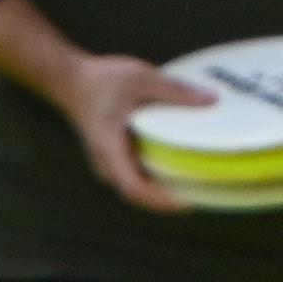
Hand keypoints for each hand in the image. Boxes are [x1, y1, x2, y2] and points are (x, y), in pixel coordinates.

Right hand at [44, 53, 212, 212]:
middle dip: (168, 200)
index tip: (187, 203)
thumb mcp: (141, 78)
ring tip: (196, 187)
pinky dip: (156, 177)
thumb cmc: (101, 80)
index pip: (133, 187)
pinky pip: (136, 174)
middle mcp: (106, 162)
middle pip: (138, 193)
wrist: (71, 79)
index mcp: (110, 148)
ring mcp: (108, 161)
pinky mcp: (114, 155)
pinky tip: (179, 169)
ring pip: (136, 186)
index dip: (161, 200)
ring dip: (162, 190)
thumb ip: (174, 90)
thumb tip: (210, 100)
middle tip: (203, 195)